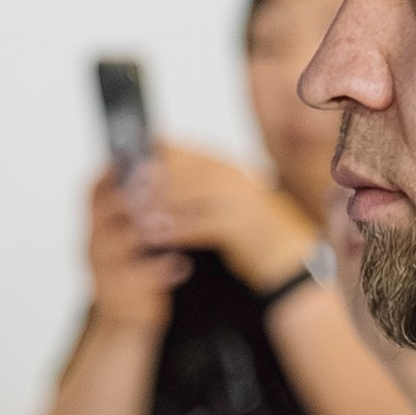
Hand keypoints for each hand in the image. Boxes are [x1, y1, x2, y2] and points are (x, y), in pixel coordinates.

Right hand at [87, 163, 187, 342]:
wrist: (124, 319)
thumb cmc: (133, 268)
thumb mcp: (130, 232)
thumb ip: (140, 202)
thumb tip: (160, 158)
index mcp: (96, 222)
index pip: (97, 188)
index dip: (119, 171)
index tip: (145, 158)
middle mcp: (94, 241)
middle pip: (105, 211)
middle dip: (132, 194)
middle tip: (157, 182)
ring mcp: (103, 268)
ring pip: (118, 243)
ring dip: (146, 230)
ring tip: (169, 223)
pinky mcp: (119, 294)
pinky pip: (137, 279)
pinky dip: (160, 271)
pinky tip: (180, 265)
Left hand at [133, 142, 318, 294]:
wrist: (291, 261)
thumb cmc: (256, 237)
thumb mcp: (227, 206)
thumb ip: (197, 193)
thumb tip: (157, 184)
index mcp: (228, 169)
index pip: (185, 152)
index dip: (155, 156)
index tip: (127, 165)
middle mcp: (234, 178)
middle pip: (184, 170)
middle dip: (152, 180)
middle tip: (124, 190)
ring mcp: (240, 200)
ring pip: (191, 194)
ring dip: (160, 205)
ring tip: (135, 216)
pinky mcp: (242, 226)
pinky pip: (202, 223)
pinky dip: (178, 229)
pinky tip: (158, 236)